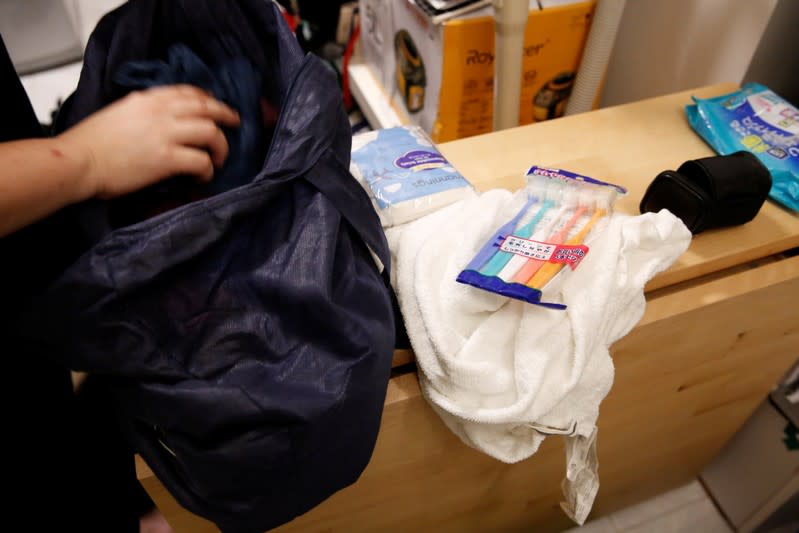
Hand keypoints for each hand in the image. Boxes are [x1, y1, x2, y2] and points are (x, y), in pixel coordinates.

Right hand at [59, 85, 240, 198]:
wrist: (77, 161)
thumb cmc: (90, 143)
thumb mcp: (119, 113)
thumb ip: (144, 112)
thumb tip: (163, 124)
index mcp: (147, 99)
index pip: (187, 92)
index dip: (207, 99)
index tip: (214, 107)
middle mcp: (160, 111)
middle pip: (207, 107)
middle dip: (225, 115)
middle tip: (235, 124)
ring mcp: (165, 134)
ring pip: (211, 132)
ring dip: (221, 147)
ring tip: (219, 159)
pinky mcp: (166, 158)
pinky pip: (201, 161)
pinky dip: (208, 170)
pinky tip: (203, 176)